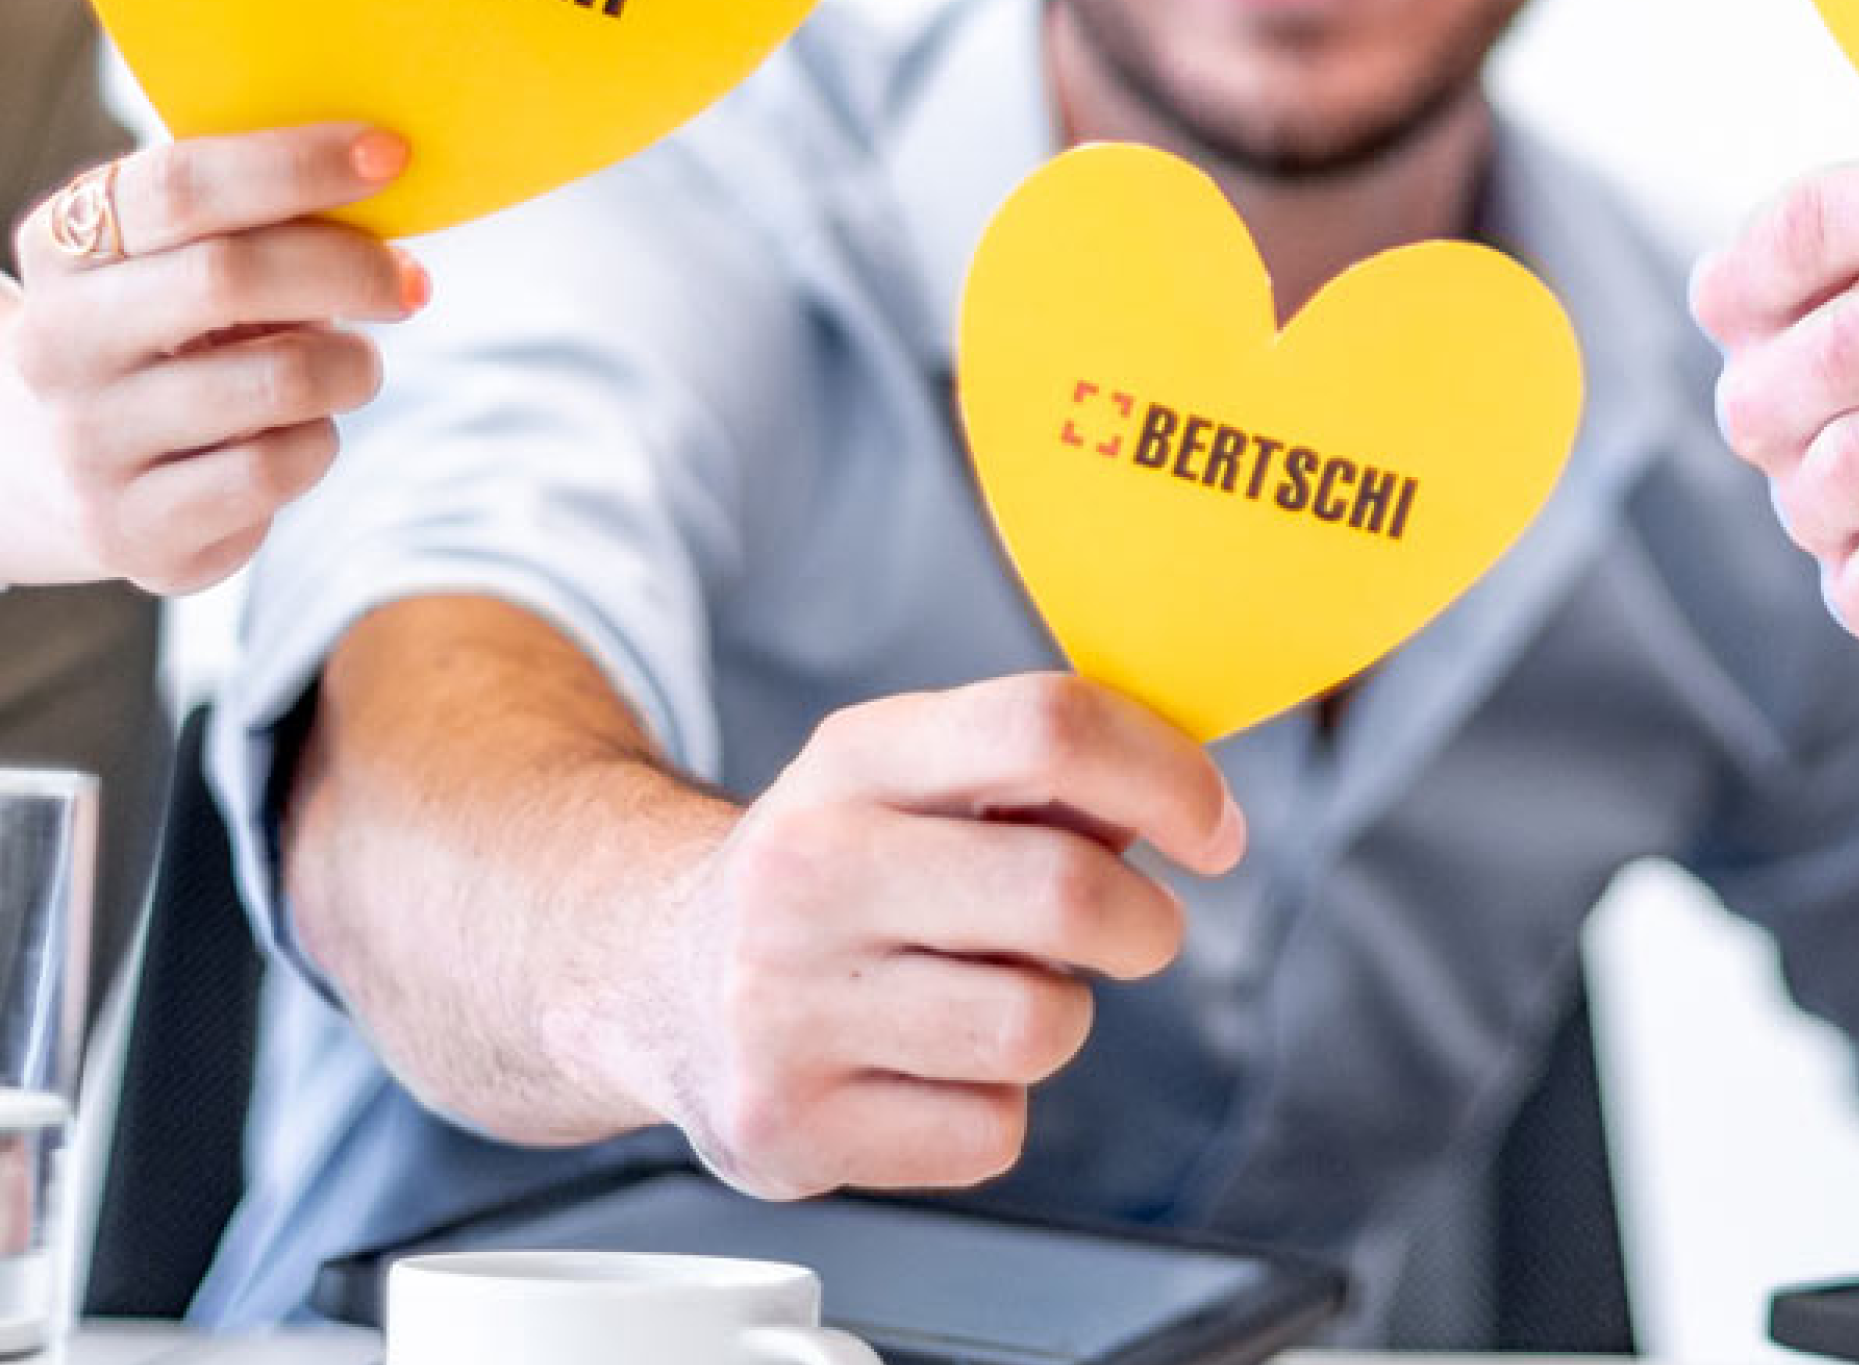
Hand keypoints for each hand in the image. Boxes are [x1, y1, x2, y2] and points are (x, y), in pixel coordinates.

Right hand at [0, 122, 421, 597]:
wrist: (72, 468)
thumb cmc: (173, 332)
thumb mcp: (184, 257)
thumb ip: (255, 213)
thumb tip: (384, 172)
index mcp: (62, 243)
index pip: (181, 184)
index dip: (296, 164)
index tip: (390, 155)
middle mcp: (55, 339)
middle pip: (227, 275)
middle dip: (348, 269)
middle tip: (408, 282)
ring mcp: (85, 440)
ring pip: (273, 380)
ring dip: (349, 365)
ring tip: (352, 366)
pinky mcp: (129, 528)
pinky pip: (271, 470)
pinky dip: (316, 443)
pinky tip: (300, 434)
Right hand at [653, 675, 1247, 1197]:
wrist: (644, 976)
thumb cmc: (828, 876)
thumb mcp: (909, 782)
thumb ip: (1040, 777)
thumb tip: (1192, 799)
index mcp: (852, 760)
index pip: (1045, 727)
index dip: (1168, 778)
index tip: (1214, 830)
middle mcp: (804, 874)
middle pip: (1065, 890)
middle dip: (1144, 924)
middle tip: (1134, 932)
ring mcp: (783, 1007)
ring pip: (1041, 1024)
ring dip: (1056, 1018)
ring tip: (989, 999)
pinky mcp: (786, 1127)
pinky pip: (989, 1131)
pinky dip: (990, 1111)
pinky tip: (924, 1071)